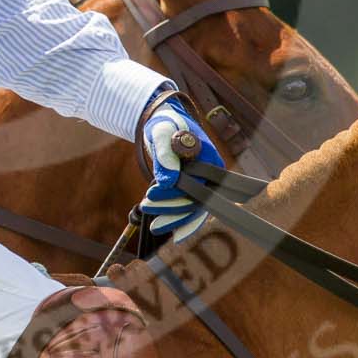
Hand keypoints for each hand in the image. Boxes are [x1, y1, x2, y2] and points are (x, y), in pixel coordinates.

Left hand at [136, 88, 225, 242]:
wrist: (167, 125)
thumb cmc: (166, 125)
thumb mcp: (163, 133)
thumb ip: (165, 155)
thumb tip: (168, 182)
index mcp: (210, 157)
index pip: (195, 182)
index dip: (174, 191)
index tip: (151, 194)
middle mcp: (213, 173)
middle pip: (196, 198)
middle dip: (171, 208)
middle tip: (145, 207)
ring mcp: (205, 182)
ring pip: (193, 207)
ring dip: (174, 218)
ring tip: (154, 225)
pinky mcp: (196, 189)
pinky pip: (192, 208)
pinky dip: (181, 220)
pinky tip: (171, 232)